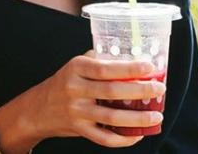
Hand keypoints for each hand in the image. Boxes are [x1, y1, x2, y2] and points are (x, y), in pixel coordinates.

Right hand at [13, 53, 165, 147]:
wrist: (38, 109)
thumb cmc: (63, 84)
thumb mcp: (75, 66)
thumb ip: (98, 61)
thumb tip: (131, 59)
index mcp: (76, 68)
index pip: (105, 68)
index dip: (129, 69)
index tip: (149, 67)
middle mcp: (75, 89)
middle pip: (111, 91)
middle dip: (140, 91)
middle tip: (159, 89)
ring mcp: (76, 111)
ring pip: (111, 117)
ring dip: (137, 118)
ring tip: (156, 116)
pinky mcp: (79, 129)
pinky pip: (104, 137)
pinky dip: (122, 139)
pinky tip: (137, 135)